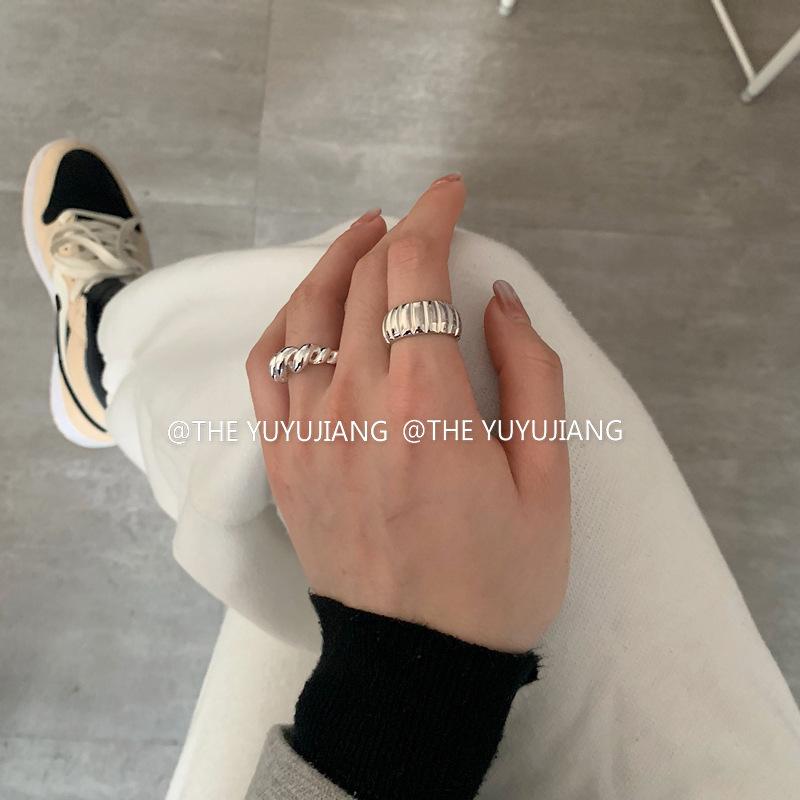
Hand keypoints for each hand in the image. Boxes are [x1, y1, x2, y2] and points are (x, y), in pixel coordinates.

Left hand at [246, 176, 569, 651]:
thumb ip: (530, 376)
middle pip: (362, 283)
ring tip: (363, 238)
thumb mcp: (547, 481)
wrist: (416, 661)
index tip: (450, 191)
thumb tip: (497, 300)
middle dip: (396, 236)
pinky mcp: (281, 460)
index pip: (415, 273)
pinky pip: (267, 369)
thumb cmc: (496, 578)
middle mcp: (354, 401)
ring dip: (334, 262)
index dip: (432, 217)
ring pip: (305, 314)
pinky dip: (286, 323)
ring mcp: (305, 431)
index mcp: (427, 402)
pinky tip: (308, 309)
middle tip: (422, 220)